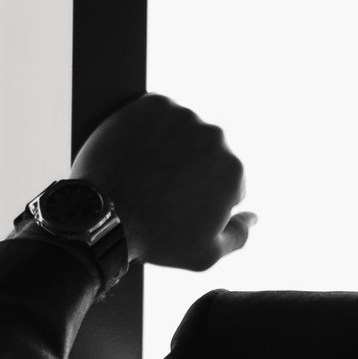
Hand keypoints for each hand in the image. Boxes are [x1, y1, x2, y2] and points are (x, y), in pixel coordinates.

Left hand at [71, 93, 254, 271]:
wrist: (103, 214)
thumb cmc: (155, 238)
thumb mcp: (205, 254)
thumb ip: (238, 235)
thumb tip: (254, 216)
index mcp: (234, 169)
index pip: (226, 178)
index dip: (203, 194)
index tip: (178, 203)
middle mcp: (215, 136)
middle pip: (206, 150)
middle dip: (189, 166)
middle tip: (159, 188)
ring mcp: (183, 116)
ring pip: (182, 130)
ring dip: (170, 145)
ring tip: (144, 170)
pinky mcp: (153, 103)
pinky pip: (157, 112)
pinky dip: (148, 127)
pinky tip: (135, 151)